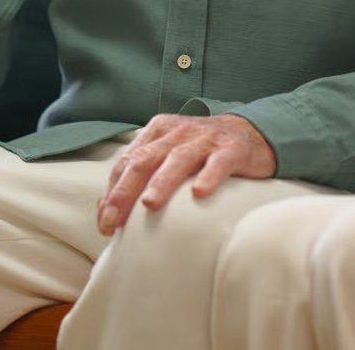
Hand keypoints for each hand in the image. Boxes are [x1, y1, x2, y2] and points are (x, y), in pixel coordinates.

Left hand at [96, 113, 275, 234]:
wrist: (250, 133)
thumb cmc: (201, 152)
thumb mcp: (168, 156)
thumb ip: (142, 176)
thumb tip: (108, 209)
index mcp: (157, 132)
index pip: (127, 162)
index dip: (112, 192)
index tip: (104, 223)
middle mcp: (178, 132)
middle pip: (145, 160)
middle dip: (125, 191)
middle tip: (114, 220)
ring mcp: (205, 139)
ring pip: (178, 159)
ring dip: (162, 181)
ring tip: (149, 203)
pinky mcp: (232, 149)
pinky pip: (218, 162)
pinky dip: (209, 175)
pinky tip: (200, 192)